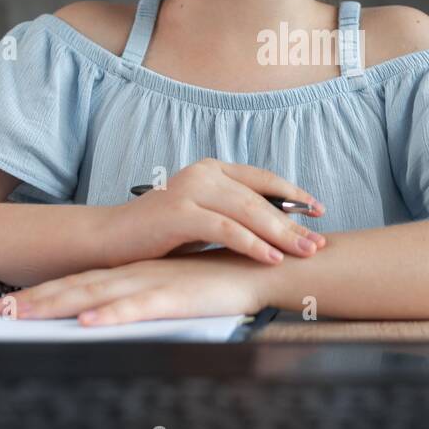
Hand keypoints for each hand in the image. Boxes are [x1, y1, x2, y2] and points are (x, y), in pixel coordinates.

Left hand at [0, 250, 272, 325]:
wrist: (265, 266)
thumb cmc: (225, 278)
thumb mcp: (178, 286)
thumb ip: (152, 292)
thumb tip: (127, 304)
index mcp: (134, 272)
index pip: (81, 281)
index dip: (44, 292)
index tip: (9, 304)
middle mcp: (135, 275)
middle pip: (76, 287)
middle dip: (33, 300)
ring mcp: (153, 283)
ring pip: (95, 295)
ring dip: (56, 305)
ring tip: (21, 315)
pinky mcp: (175, 296)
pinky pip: (136, 306)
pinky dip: (111, 315)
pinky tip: (87, 322)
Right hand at [102, 158, 326, 266]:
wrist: (110, 240)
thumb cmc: (159, 235)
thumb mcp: (202, 219)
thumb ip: (233, 216)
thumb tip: (278, 229)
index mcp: (211, 169)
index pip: (262, 179)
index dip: (293, 195)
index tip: (318, 211)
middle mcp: (203, 173)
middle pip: (260, 197)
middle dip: (293, 221)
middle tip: (318, 241)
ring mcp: (190, 190)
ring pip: (248, 210)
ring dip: (280, 234)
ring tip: (304, 251)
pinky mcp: (179, 212)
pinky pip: (225, 228)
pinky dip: (252, 244)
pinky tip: (271, 258)